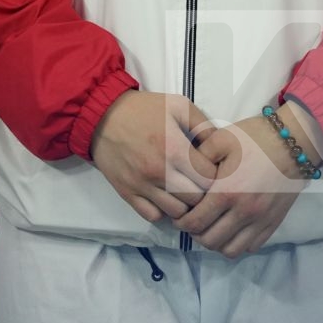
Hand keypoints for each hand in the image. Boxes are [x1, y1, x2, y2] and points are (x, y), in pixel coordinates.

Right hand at [91, 90, 216, 223]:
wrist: (103, 116)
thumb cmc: (145, 109)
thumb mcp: (178, 105)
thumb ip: (203, 124)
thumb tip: (219, 147)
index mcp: (174, 148)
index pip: (208, 178)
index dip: (216, 176)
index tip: (213, 169)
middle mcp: (160, 172)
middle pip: (195, 199)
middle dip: (204, 193)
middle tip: (202, 182)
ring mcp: (142, 186)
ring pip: (177, 213)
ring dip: (185, 204)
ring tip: (186, 190)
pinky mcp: (128, 194)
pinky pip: (153, 216)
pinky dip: (163, 211)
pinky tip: (166, 197)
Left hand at [172, 113, 308, 257]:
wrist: (293, 142)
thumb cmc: (255, 138)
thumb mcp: (222, 138)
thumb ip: (198, 157)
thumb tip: (184, 175)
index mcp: (227, 191)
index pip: (195, 223)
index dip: (181, 223)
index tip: (178, 215)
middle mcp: (243, 212)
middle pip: (210, 241)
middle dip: (195, 234)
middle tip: (192, 221)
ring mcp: (260, 221)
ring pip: (230, 250)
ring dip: (216, 243)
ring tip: (211, 227)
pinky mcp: (273, 223)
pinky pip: (250, 247)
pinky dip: (237, 243)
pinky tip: (232, 228)